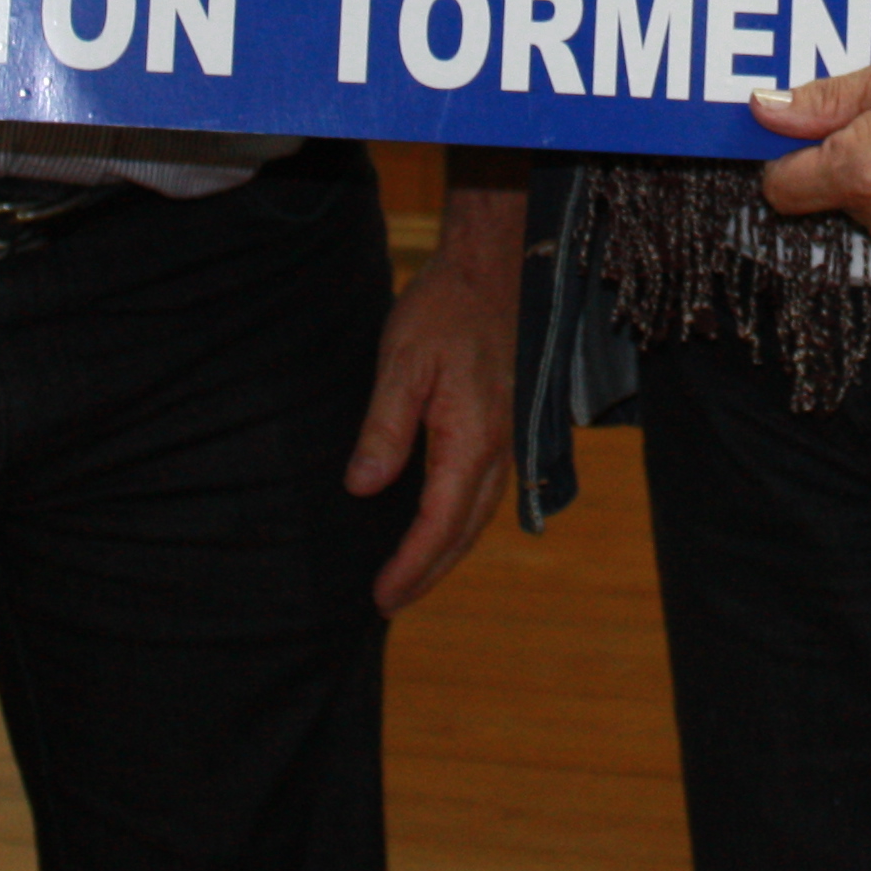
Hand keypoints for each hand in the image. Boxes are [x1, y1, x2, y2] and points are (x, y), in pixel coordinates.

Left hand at [346, 174, 523, 613]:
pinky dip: (460, 520)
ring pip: (479, 513)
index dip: (412, 564)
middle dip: (429, 570)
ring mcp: (508, 438)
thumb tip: (363, 488)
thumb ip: (385, 428)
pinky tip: (438, 522)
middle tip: (390, 601)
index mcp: (472, 439)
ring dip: (446, 549)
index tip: (382, 595)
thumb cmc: (445, 310)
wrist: (494, 269)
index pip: (439, 521)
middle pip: (465, 530)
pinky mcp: (505, 425)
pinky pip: (484, 490)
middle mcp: (499, 448)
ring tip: (411, 575)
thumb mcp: (402, 363)